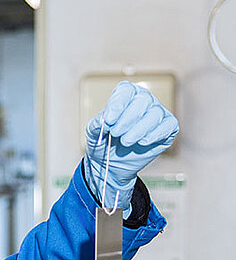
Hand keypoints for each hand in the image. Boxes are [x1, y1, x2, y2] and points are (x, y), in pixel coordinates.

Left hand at [84, 81, 178, 214]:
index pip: (126, 91)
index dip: (118, 104)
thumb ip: (96, 125)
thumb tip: (105, 121)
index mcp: (123, 99)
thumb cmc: (100, 147)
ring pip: (155, 114)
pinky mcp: (166, 131)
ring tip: (126, 141)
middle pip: (142, 101)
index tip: (108, 121)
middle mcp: (142, 104)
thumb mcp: (92, 134)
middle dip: (127, 118)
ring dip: (139, 128)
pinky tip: (142, 143)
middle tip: (116, 134)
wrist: (107, 169)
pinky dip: (154, 134)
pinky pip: (167, 126)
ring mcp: (156, 116)